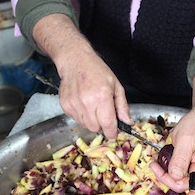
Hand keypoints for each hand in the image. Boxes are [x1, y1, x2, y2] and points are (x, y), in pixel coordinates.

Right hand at [32, 14, 131, 139]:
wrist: (75, 61)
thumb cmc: (97, 71)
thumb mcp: (116, 86)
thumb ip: (122, 107)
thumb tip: (128, 122)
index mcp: (102, 97)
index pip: (107, 125)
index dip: (112, 133)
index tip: (114, 133)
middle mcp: (87, 103)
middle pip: (96, 128)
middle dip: (101, 125)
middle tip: (103, 114)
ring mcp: (74, 105)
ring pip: (85, 126)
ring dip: (91, 121)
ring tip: (92, 106)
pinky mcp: (65, 106)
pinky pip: (76, 120)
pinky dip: (82, 116)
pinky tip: (83, 104)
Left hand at [151, 111, 194, 194]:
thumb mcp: (185, 140)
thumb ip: (179, 160)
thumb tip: (174, 177)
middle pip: (180, 184)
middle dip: (165, 178)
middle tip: (154, 164)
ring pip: (177, 179)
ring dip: (165, 173)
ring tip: (157, 160)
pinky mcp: (190, 165)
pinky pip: (177, 172)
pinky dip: (168, 168)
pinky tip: (163, 159)